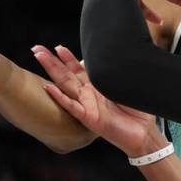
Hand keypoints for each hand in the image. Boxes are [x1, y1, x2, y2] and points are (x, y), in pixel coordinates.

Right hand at [32, 44, 164, 156]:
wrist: (144, 132)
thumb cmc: (138, 109)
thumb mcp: (129, 84)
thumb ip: (120, 71)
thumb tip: (122, 51)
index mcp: (97, 86)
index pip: (78, 68)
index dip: (68, 58)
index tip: (57, 47)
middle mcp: (89, 94)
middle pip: (66, 74)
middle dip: (51, 61)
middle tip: (36, 48)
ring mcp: (87, 105)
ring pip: (65, 85)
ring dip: (52, 71)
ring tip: (39, 57)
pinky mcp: (89, 118)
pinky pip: (72, 106)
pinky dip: (59, 97)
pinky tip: (48, 87)